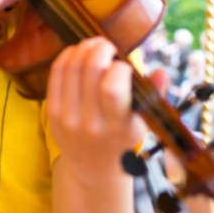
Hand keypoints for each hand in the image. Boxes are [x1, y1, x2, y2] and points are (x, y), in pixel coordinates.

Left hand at [47, 37, 145, 184]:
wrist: (93, 168)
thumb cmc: (123, 140)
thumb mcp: (143, 124)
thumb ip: (154, 97)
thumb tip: (162, 72)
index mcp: (118, 127)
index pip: (112, 88)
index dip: (119, 68)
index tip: (124, 67)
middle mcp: (91, 123)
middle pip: (89, 70)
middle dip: (99, 48)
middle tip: (107, 44)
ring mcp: (68, 118)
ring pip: (71, 68)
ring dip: (82, 48)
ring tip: (93, 44)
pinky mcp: (51, 112)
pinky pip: (56, 74)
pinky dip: (66, 57)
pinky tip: (76, 51)